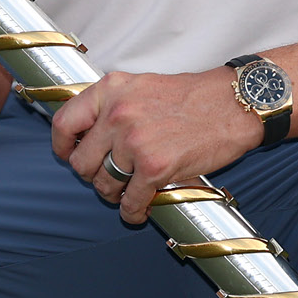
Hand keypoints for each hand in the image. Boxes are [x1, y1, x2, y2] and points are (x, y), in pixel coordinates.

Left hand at [47, 67, 260, 223]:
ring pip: (104, 183)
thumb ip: (114, 105)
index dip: (62, 147)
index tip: (68, 155)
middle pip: (82, 161)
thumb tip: (90, 134)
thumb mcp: (143, 86)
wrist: (235, 104)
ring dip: (114, 195)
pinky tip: (140, 211)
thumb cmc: (195, 97)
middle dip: (93, 175)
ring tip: (128, 194)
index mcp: (111, 91)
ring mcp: (135, 142)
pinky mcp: (155, 167)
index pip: (64, 123)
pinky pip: (131, 200)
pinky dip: (133, 211)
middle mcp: (118, 114)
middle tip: (109, 177)